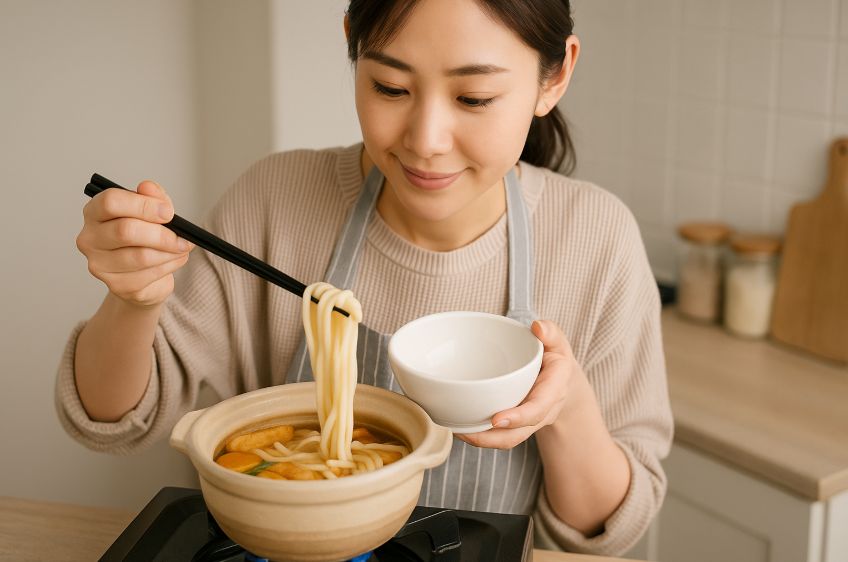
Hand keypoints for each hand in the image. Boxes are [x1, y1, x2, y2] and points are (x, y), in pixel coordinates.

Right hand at [76, 181, 193, 307]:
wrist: (144, 274)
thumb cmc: (145, 236)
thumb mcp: (153, 210)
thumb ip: (153, 196)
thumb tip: (148, 187)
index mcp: (95, 212)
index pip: (111, 202)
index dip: (143, 205)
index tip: (168, 212)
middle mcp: (89, 238)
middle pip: (126, 231)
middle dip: (161, 233)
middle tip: (184, 236)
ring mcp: (99, 265)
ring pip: (141, 256)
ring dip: (170, 252)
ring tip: (182, 247)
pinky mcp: (116, 285)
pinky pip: (149, 274)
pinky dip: (170, 265)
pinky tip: (175, 259)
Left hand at [457, 320, 581, 448]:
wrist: (562, 381)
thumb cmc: (555, 358)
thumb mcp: (557, 341)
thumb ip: (551, 332)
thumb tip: (538, 327)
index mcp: (554, 389)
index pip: (538, 407)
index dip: (519, 416)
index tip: (496, 419)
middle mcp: (543, 410)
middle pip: (520, 432)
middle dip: (493, 436)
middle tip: (466, 431)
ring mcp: (529, 421)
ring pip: (508, 439)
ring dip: (483, 440)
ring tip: (458, 432)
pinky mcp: (517, 425)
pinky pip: (501, 437)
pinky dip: (482, 436)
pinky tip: (462, 428)